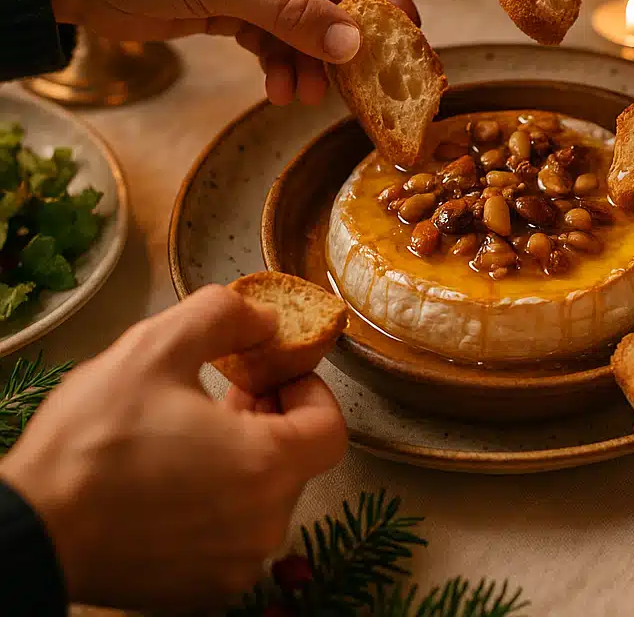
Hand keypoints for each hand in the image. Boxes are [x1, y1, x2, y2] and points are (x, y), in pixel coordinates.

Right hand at [0, 285, 346, 608]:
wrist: (28, 530)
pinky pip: (233, 534)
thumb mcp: (155, 348)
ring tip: (196, 430)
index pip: (331, 427)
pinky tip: (176, 475)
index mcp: (266, 468)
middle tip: (232, 390)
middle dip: (274, 417)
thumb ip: (224, 317)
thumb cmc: (92, 441)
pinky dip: (221, 501)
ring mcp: (231, 566)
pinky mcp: (200, 592)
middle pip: (298, 460)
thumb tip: (266, 320)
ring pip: (266, 498)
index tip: (275, 375)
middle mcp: (262, 526)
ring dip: (246, 457)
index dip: (311, 391)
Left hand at [38, 0, 416, 105]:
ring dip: (314, 55)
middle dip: (348, 29)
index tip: (401, 26)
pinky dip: (284, 61)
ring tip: (312, 95)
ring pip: (310, 12)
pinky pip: (280, 32)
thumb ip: (292, 13)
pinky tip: (282, 90)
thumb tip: (355, 47)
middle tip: (371, 73)